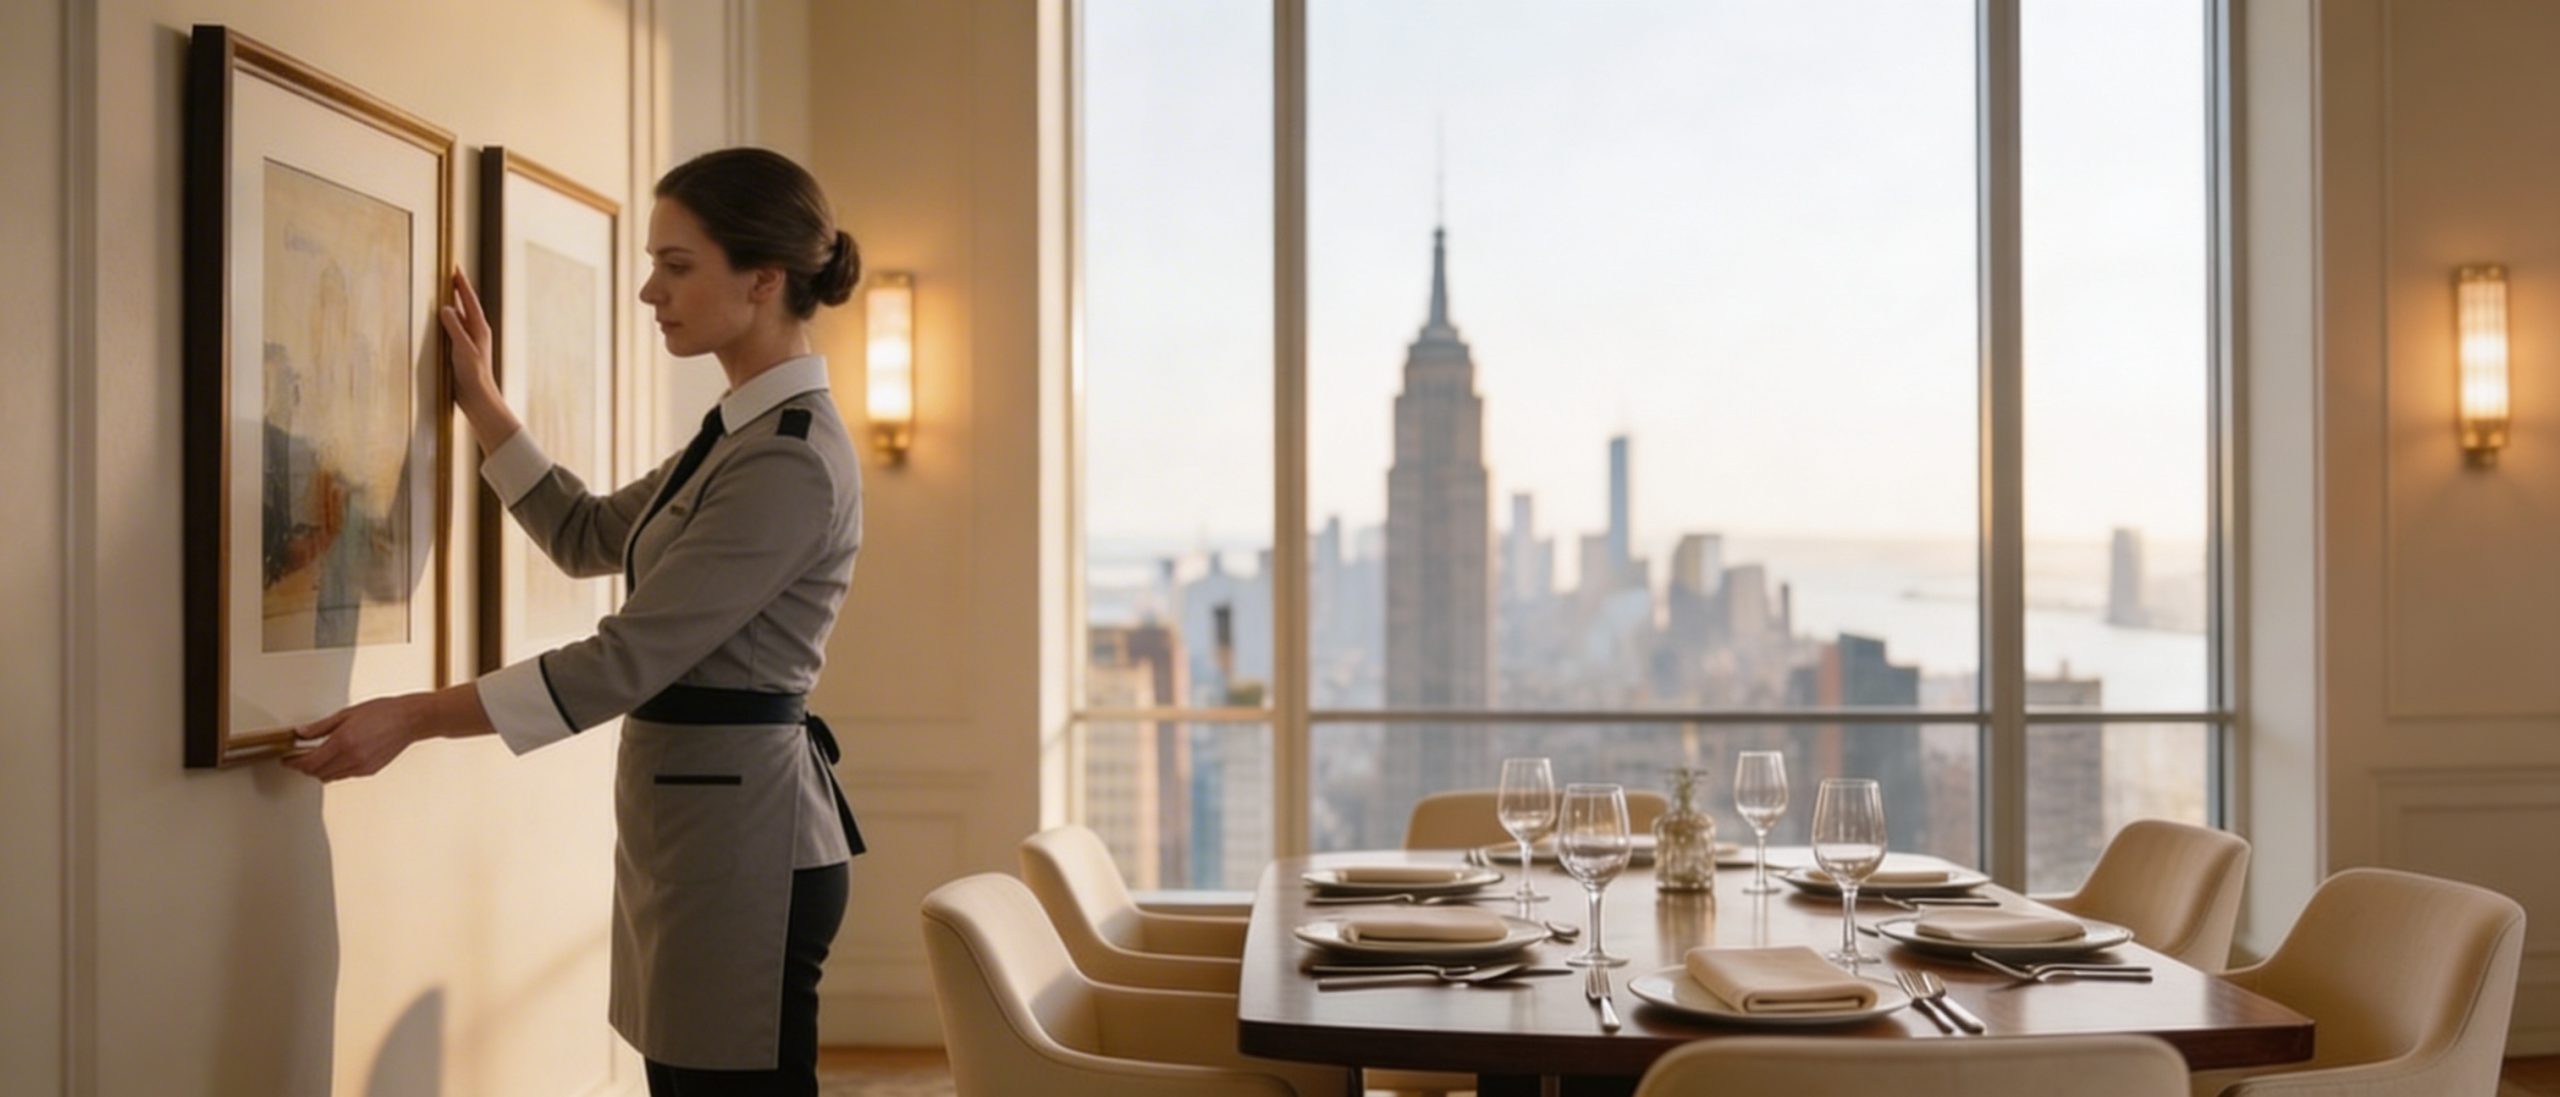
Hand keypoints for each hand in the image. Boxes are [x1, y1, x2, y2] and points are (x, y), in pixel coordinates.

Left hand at [282, 694, 425, 781]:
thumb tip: (301, 733)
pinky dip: (335, 770)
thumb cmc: (382, 712)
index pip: (309, 762)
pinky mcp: (369, 771)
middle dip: (304, 767)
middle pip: (316, 772)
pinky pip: (344, 775)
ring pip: (329, 777)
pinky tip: (336, 759)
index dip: (293, 762)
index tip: (286, 759)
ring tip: (316, 758)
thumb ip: (320, 726)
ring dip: (319, 770)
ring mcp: (361, 767)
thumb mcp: (346, 714)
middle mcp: (351, 758)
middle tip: (297, 758)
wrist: (409, 720)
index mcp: (342, 742)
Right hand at [440, 266, 499, 414]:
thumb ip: (454, 327)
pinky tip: (444, 320)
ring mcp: (470, 340)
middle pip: (466, 305)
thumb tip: (446, 308)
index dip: (462, 283)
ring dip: (454, 302)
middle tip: (451, 273)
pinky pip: (455, 328)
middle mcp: (477, 332)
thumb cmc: (473, 374)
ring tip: (448, 290)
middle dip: (459, 289)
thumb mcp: (462, 348)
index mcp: (479, 328)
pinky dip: (449, 318)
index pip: (469, 300)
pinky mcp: (463, 350)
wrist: (478, 397)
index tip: (455, 267)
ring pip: (461, 316)